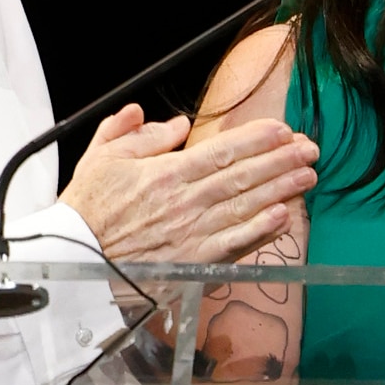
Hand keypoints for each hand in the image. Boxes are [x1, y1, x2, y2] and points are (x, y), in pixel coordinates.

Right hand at [60, 104, 317, 265]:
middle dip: (281, 160)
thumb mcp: (102, 157)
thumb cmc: (87, 210)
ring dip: (281, 190)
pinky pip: (235, 244)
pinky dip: (260, 231)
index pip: (222, 150)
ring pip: (246, 206)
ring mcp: (192, 233)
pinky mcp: (193, 262)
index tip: (283, 130)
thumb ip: (136, 132)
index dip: (257, 139)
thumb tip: (176, 122)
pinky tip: (283, 218)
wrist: (74, 260)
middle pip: (244, 175)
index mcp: (166, 173)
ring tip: (308, 177)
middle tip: (310, 150)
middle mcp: (185, 201)